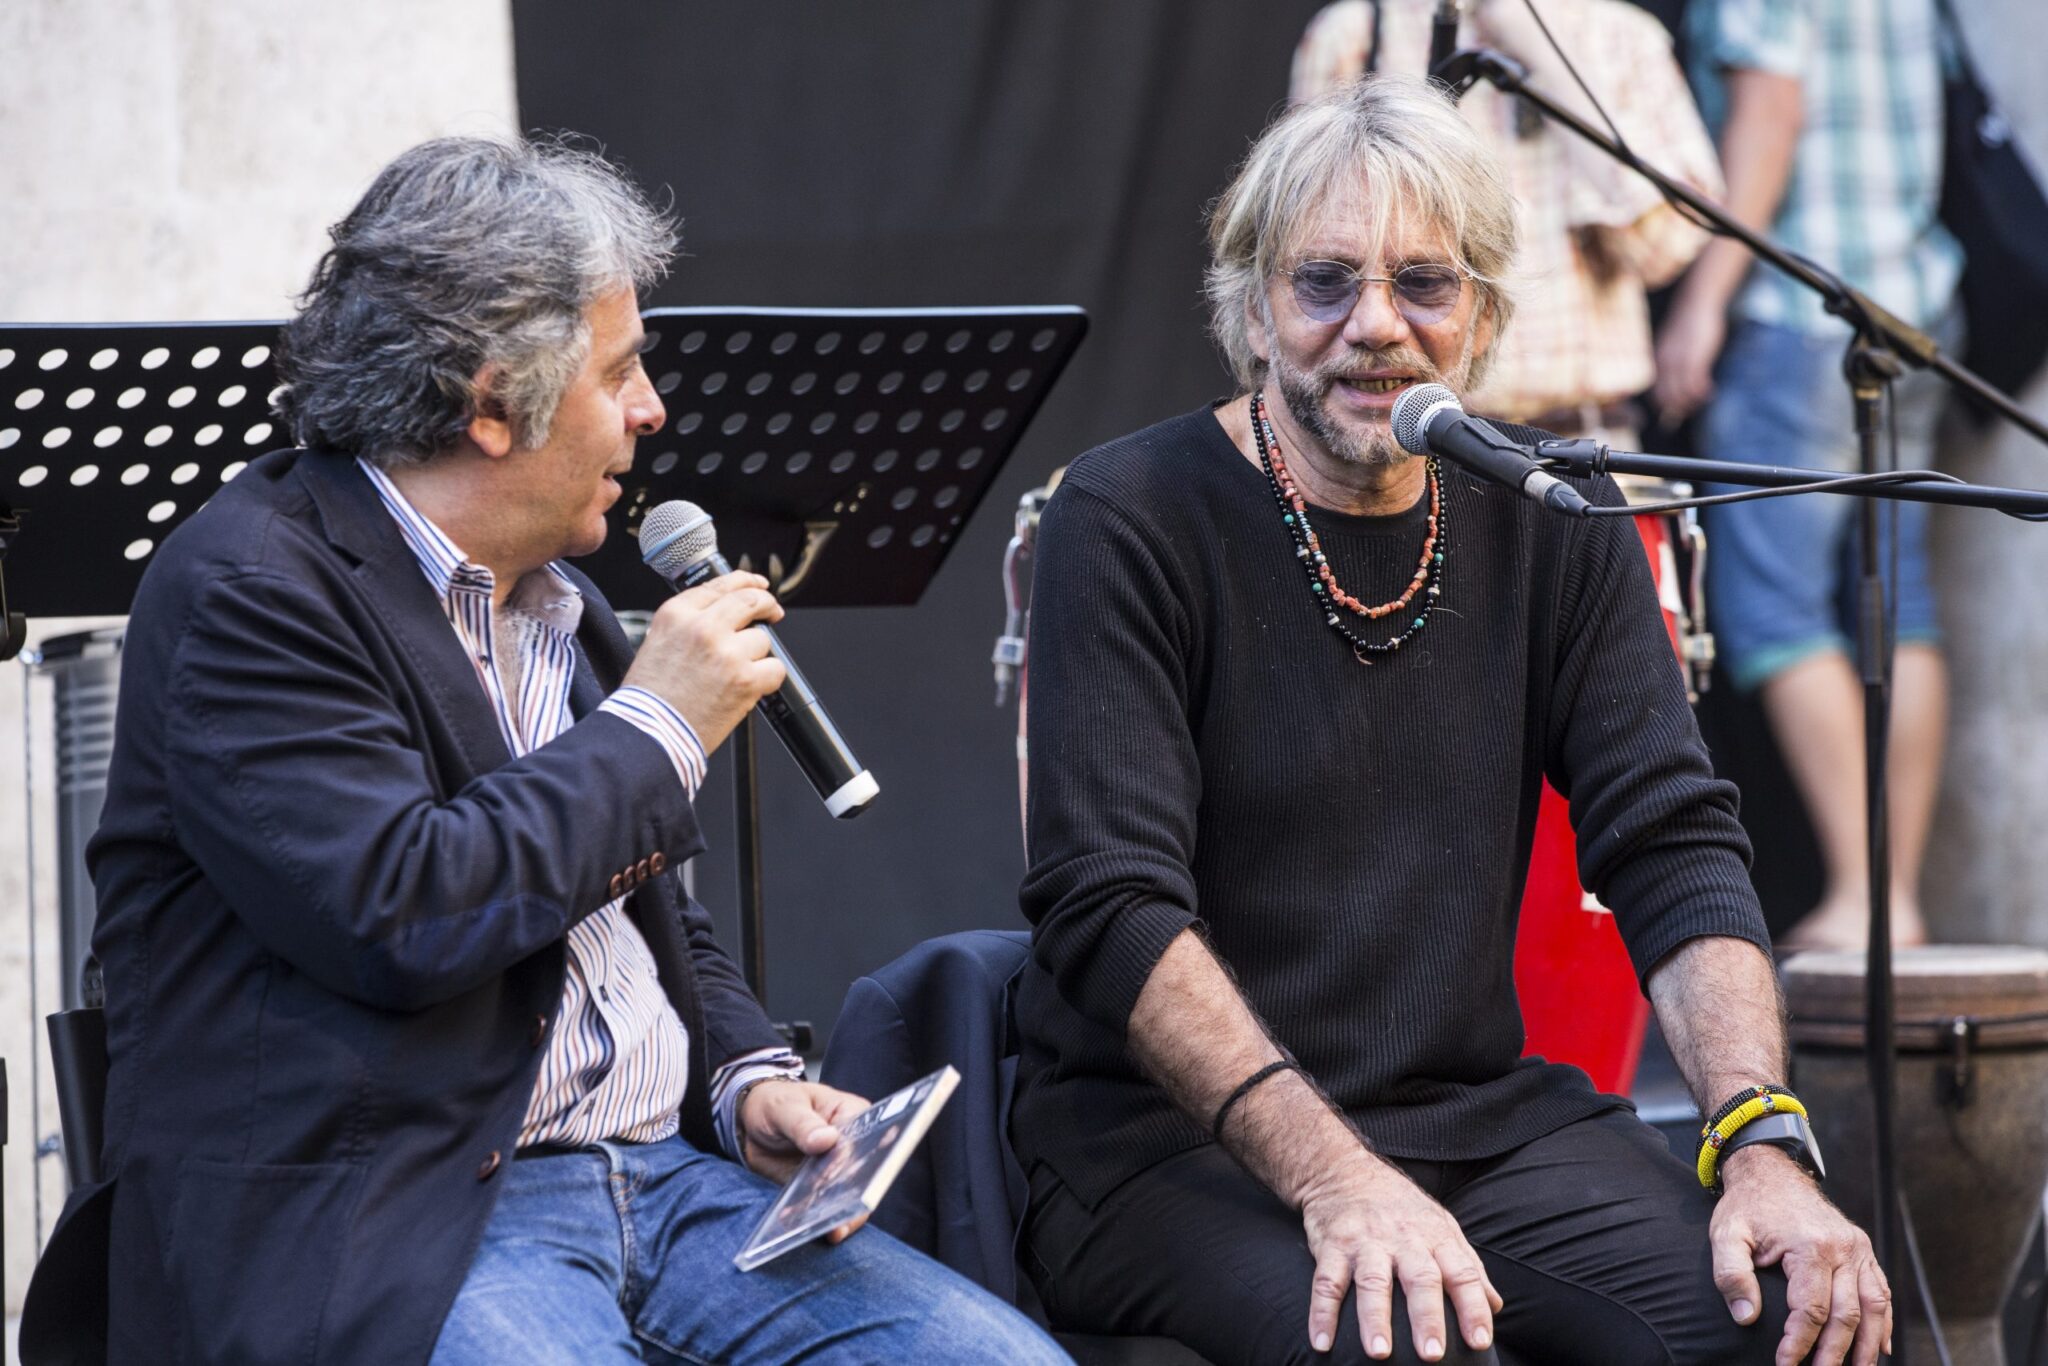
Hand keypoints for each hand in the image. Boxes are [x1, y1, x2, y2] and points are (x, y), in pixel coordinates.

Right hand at [622, 571, 786, 751]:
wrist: (649, 732)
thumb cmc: (649, 697)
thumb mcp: (658, 642)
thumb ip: (690, 623)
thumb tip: (724, 614)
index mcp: (677, 614)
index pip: (720, 585)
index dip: (745, 582)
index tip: (758, 585)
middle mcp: (702, 627)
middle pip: (750, 600)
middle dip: (766, 604)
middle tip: (773, 613)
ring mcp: (726, 652)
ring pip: (762, 639)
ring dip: (756, 655)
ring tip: (735, 674)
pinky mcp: (744, 679)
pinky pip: (775, 668)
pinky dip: (768, 679)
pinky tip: (750, 688)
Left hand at [738, 1079, 873, 1242]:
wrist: (750, 1124)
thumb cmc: (774, 1103)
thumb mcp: (783, 1107)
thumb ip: (802, 1123)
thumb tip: (826, 1139)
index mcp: (854, 1115)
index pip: (865, 1140)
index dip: (854, 1159)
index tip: (840, 1177)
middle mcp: (853, 1145)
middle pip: (864, 1174)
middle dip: (853, 1196)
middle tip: (841, 1216)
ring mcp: (838, 1171)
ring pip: (850, 1197)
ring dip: (839, 1215)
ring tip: (828, 1231)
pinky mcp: (820, 1190)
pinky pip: (826, 1209)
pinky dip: (816, 1220)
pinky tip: (801, 1227)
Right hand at [1298, 1155, 1501, 1360]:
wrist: (1344, 1170)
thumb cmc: (1400, 1208)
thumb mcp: (1441, 1226)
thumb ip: (1468, 1266)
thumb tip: (1495, 1307)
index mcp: (1435, 1237)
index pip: (1461, 1273)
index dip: (1473, 1307)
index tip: (1480, 1341)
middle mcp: (1403, 1239)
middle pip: (1420, 1279)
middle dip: (1427, 1317)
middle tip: (1432, 1354)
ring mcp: (1365, 1242)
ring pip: (1373, 1281)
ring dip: (1375, 1318)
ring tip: (1379, 1352)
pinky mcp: (1332, 1246)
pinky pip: (1326, 1282)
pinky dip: (1321, 1313)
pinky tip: (1322, 1342)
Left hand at [1653, 295, 1727, 426]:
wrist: (1697, 303)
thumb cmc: (1688, 325)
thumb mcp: (1675, 346)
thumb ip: (1672, 362)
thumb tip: (1676, 380)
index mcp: (1658, 361)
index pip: (1656, 394)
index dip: (1666, 407)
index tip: (1676, 413)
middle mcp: (1666, 364)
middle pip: (1668, 398)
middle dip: (1680, 409)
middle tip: (1692, 409)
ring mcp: (1680, 361)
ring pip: (1681, 394)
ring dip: (1693, 402)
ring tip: (1703, 399)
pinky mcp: (1696, 357)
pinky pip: (1695, 384)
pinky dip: (1701, 392)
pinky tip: (1709, 391)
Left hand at [1712, 1146, 1890, 1365]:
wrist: (1770, 1171)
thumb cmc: (1747, 1206)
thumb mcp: (1726, 1235)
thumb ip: (1731, 1274)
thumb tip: (1745, 1317)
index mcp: (1811, 1247)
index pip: (1811, 1310)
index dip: (1799, 1344)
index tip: (1785, 1365)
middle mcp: (1844, 1249)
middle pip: (1847, 1315)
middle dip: (1835, 1354)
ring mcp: (1858, 1249)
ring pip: (1874, 1308)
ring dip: (1868, 1345)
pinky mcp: (1862, 1250)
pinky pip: (1881, 1292)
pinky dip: (1884, 1322)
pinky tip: (1880, 1348)